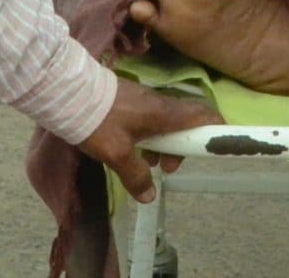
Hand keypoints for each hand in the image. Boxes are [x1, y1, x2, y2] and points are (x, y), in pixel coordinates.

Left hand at [72, 78, 215, 204]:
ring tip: (147, 163)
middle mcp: (160, 104)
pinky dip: (150, 137)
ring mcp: (145, 101)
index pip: (204, 114)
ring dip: (164, 144)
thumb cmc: (99, 121)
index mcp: (165, 113)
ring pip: (167, 123)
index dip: (217, 128)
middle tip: (166, 167)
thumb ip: (136, 175)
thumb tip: (150, 196)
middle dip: (183, 147)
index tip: (216, 148)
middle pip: (187, 122)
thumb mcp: (117, 153)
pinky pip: (151, 120)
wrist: (71, 92)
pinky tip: (131, 150)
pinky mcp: (131, 101)